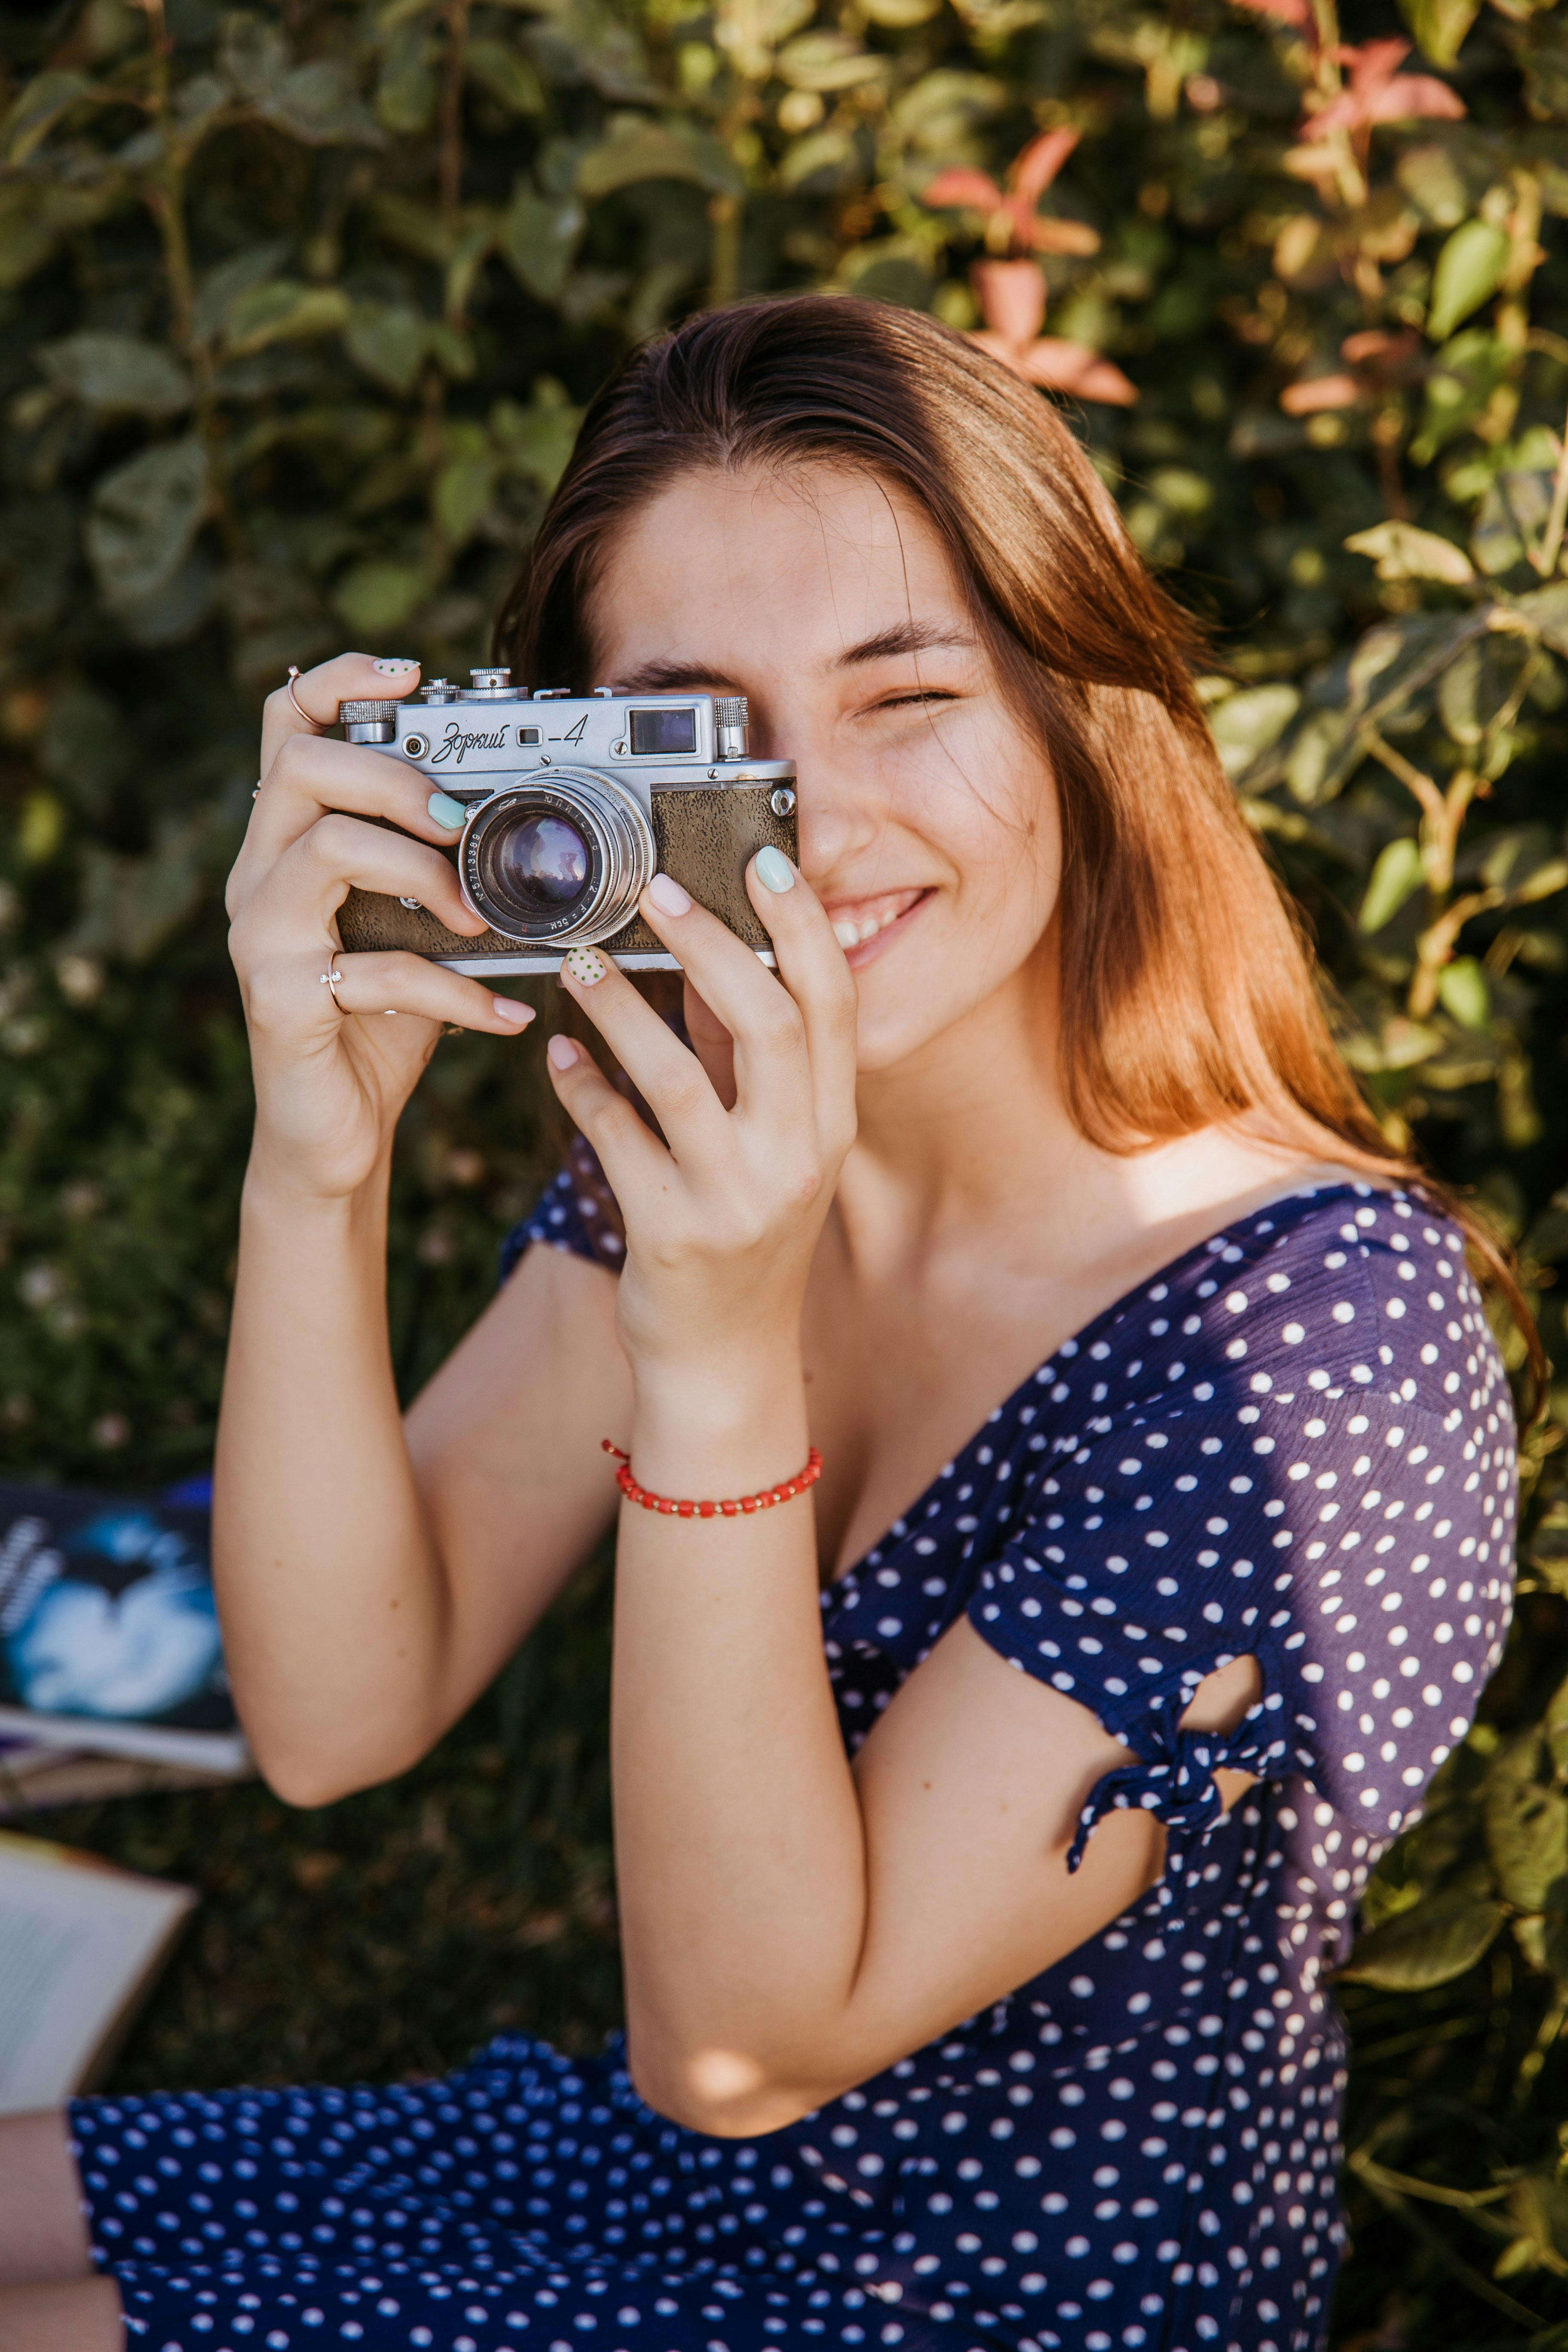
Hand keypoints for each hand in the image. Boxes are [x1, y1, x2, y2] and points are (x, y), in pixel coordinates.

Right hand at [227, 652, 535, 1201]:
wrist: (335, 1134)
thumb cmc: (380, 1025)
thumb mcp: (418, 933)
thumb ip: (443, 875)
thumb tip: (533, 828)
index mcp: (287, 847)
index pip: (284, 727)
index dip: (340, 683)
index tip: (411, 675)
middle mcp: (258, 879)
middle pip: (302, 768)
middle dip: (394, 780)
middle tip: (461, 822)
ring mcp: (260, 937)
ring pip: (327, 848)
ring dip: (421, 872)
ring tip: (479, 918)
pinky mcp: (280, 999)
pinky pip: (373, 970)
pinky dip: (454, 991)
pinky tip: (504, 1013)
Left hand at [546, 863, 857, 1379]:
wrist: (724, 1361)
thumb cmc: (743, 1234)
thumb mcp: (773, 1149)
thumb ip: (750, 1062)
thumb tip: (716, 953)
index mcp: (831, 1126)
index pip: (830, 1003)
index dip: (800, 925)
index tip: (761, 860)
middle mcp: (797, 1158)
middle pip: (765, 1021)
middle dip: (708, 944)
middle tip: (654, 892)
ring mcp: (737, 1201)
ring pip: (676, 1077)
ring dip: (620, 1009)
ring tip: (576, 963)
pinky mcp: (672, 1237)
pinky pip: (616, 1140)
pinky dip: (582, 1090)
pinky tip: (558, 1059)